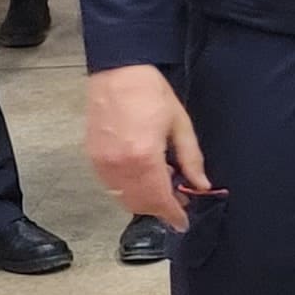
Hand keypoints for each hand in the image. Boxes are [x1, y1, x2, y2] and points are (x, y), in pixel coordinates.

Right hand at [86, 65, 208, 228]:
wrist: (118, 71)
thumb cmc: (149, 92)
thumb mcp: (179, 124)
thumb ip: (191, 159)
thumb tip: (201, 184)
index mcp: (144, 157)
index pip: (159, 199)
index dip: (173, 214)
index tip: (182, 222)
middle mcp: (119, 165)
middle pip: (140, 204)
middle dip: (160, 208)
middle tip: (178, 200)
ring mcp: (102, 162)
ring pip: (123, 198)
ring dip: (143, 200)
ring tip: (162, 183)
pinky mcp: (92, 157)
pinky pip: (111, 186)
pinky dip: (127, 189)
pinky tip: (142, 174)